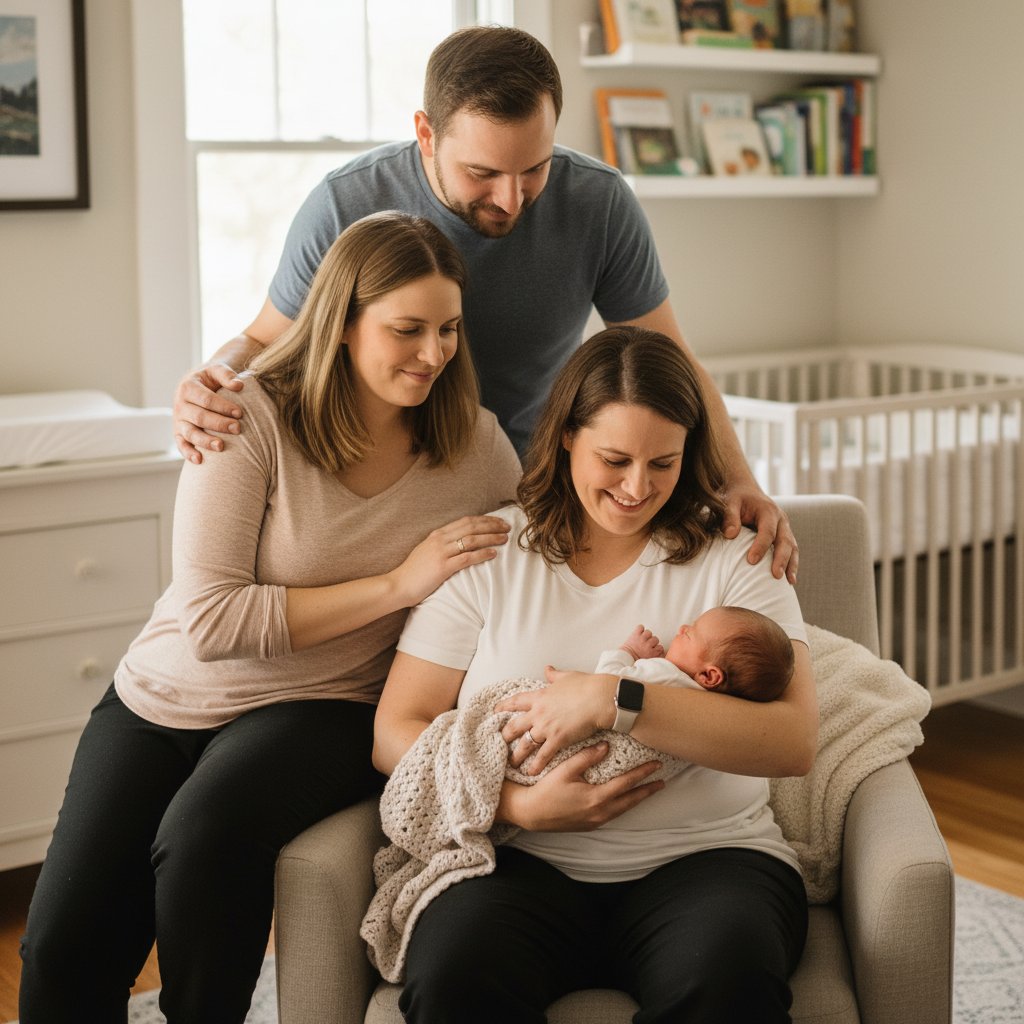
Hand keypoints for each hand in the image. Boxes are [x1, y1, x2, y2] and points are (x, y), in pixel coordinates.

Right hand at [173, 362, 244, 463]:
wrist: (198, 385)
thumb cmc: (211, 379)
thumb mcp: (216, 370)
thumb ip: (226, 375)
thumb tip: (239, 385)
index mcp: (188, 387)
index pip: (206, 399)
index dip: (223, 406)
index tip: (240, 413)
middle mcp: (180, 404)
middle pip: (199, 417)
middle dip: (219, 424)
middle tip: (238, 429)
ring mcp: (178, 421)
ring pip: (190, 433)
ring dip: (205, 441)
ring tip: (221, 446)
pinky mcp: (178, 433)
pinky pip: (181, 445)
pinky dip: (188, 453)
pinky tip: (200, 460)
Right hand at [389, 514, 510, 606]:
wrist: (397, 585)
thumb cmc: (413, 572)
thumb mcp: (426, 551)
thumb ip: (441, 545)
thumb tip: (458, 543)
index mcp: (436, 535)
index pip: (465, 521)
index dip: (483, 519)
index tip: (497, 521)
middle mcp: (439, 540)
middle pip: (471, 526)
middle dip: (491, 525)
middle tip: (506, 527)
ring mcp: (441, 553)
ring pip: (471, 540)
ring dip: (490, 538)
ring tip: (504, 539)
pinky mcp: (442, 567)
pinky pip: (467, 557)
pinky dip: (482, 553)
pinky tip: (493, 553)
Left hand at [497, 668, 615, 774]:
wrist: (599, 698)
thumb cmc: (586, 686)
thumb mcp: (566, 677)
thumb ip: (554, 675)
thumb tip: (547, 668)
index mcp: (540, 696)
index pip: (516, 701)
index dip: (503, 706)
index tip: (495, 711)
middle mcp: (538, 712)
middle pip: (514, 726)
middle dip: (505, 735)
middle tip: (499, 742)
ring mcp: (546, 727)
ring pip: (525, 744)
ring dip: (517, 755)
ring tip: (511, 763)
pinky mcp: (557, 739)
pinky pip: (543, 755)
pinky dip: (536, 765)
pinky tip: (531, 773)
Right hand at [502, 743, 664, 831]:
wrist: (531, 813)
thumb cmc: (546, 790)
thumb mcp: (565, 770)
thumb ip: (586, 757)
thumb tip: (606, 746)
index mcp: (596, 798)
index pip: (626, 783)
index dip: (642, 773)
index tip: (655, 765)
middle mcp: (600, 812)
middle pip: (631, 800)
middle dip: (647, 790)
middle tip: (661, 781)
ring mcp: (596, 821)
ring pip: (624, 809)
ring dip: (637, 799)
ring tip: (649, 790)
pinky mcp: (590, 824)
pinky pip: (614, 814)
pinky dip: (624, 806)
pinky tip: (626, 800)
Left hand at [621, 624, 662, 660]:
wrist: (625, 657)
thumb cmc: (635, 660)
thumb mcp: (648, 661)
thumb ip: (656, 657)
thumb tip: (662, 654)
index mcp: (652, 653)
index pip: (661, 647)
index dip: (656, 648)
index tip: (653, 649)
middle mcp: (648, 645)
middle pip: (656, 639)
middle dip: (651, 642)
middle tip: (646, 644)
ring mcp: (641, 639)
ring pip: (649, 632)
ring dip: (646, 635)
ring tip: (642, 639)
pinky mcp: (635, 634)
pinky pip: (641, 627)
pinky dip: (640, 629)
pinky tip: (638, 633)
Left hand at [720, 482, 797, 583]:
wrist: (745, 491)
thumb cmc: (736, 498)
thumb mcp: (730, 502)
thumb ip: (729, 517)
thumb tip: (730, 535)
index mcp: (768, 511)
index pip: (767, 531)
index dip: (760, 546)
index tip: (751, 561)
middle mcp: (781, 520)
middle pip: (785, 540)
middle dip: (781, 559)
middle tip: (776, 576)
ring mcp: (785, 528)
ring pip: (792, 547)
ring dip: (791, 564)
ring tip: (789, 582)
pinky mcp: (784, 535)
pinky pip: (791, 551)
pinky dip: (792, 564)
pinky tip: (789, 580)